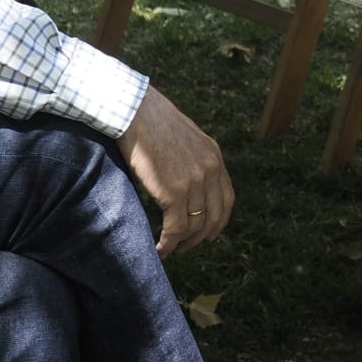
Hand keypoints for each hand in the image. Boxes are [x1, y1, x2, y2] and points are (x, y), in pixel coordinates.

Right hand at [117, 85, 233, 254]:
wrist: (135, 112)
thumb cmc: (151, 121)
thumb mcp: (185, 138)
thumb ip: (193, 159)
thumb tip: (185, 180)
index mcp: (214, 157)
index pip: (226, 199)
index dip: (218, 221)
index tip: (207, 234)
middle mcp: (210, 170)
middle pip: (214, 217)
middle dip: (200, 237)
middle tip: (185, 246)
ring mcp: (194, 182)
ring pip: (195, 226)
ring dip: (182, 244)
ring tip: (170, 249)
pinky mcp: (174, 192)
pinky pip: (176, 228)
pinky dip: (169, 244)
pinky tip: (160, 249)